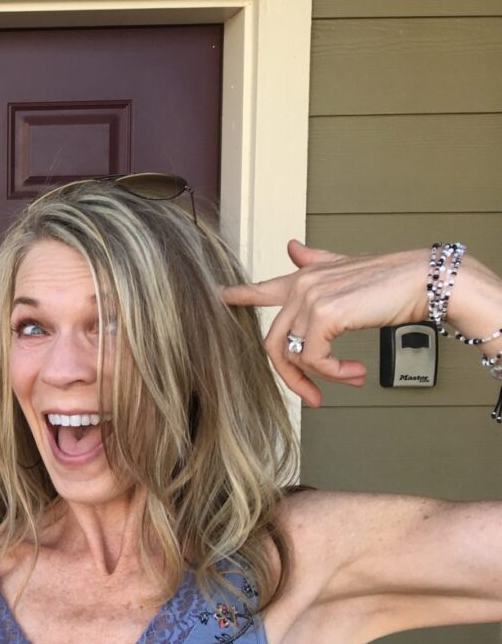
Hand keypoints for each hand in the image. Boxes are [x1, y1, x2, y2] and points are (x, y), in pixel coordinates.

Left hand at [221, 241, 427, 406]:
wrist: (425, 280)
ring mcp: (309, 298)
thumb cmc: (392, 280)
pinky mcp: (324, 314)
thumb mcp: (346, 270)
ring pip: (293, 355)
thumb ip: (316, 263)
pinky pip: (314, 359)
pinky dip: (333, 373)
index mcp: (303, 278)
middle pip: (273, 344)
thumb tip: (292, 247)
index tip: (217, 296)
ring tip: (350, 380)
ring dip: (321, 378)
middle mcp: (301, 286)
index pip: (262, 288)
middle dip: (291, 377)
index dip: (237, 296)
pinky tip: (355, 373)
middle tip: (314, 397)